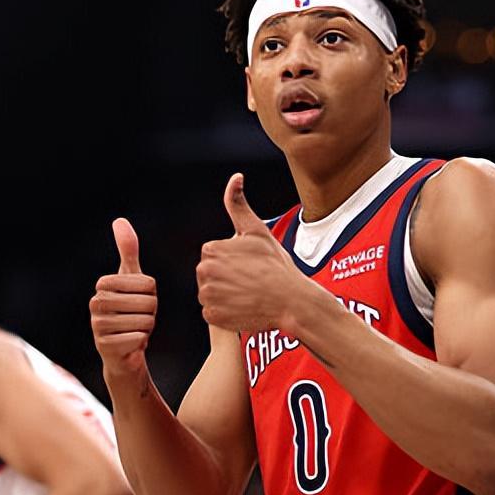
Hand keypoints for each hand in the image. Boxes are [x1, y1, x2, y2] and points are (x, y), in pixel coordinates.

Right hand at [91, 218, 157, 375]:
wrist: (122, 351)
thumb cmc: (129, 311)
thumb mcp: (132, 279)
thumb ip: (128, 250)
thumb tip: (119, 221)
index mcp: (103, 284)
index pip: (148, 284)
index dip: (151, 295)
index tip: (140, 301)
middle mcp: (96, 303)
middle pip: (147, 303)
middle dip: (151, 313)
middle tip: (138, 318)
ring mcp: (98, 325)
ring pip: (144, 321)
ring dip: (146, 328)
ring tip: (134, 329)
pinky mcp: (105, 346)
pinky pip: (138, 338)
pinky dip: (140, 342)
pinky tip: (130, 344)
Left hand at [196, 174, 312, 332]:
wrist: (290, 300)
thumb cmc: (275, 265)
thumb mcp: (257, 230)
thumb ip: (238, 204)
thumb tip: (235, 177)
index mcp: (211, 250)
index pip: (213, 256)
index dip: (232, 261)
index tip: (249, 266)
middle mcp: (204, 273)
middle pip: (210, 275)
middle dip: (226, 277)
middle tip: (250, 281)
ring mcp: (207, 296)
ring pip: (211, 294)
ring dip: (225, 295)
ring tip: (247, 294)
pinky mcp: (212, 317)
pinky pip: (213, 314)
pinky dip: (225, 313)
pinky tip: (243, 307)